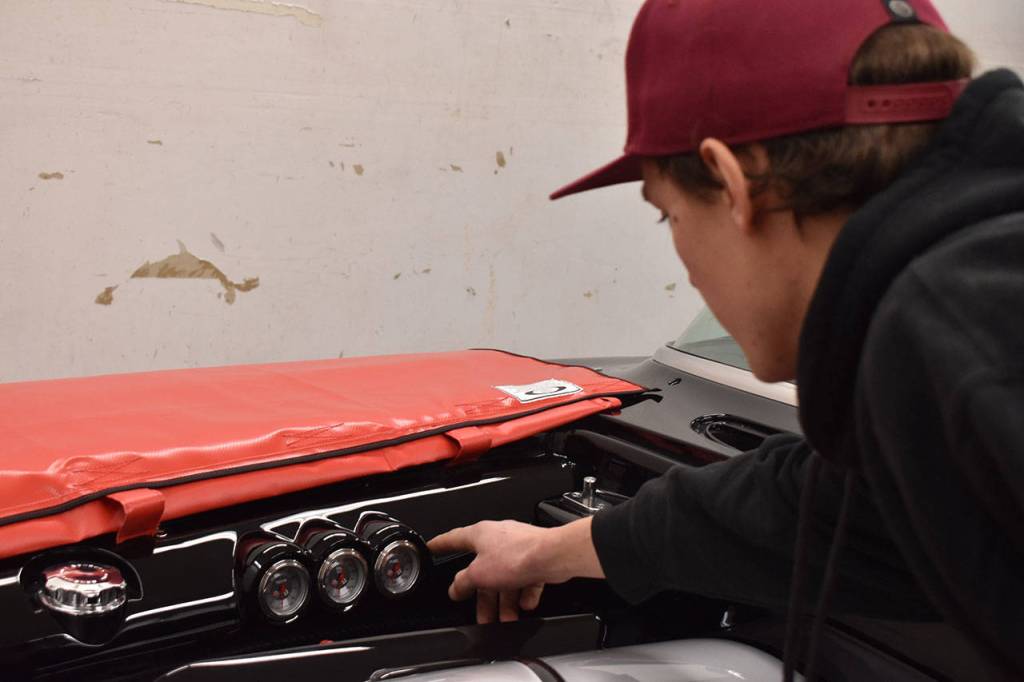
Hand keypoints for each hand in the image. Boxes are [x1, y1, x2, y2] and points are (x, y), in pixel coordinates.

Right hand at [427, 517, 602, 623]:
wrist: (553, 556)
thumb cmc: (518, 555)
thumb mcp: (480, 574)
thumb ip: (464, 582)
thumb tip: (455, 588)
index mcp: (480, 535)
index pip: (453, 539)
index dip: (441, 544)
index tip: (433, 547)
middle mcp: (499, 539)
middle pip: (483, 570)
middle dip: (483, 595)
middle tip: (481, 613)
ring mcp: (518, 548)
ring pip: (505, 578)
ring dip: (505, 601)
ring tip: (506, 618)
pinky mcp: (535, 559)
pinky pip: (525, 579)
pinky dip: (523, 594)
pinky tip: (525, 605)